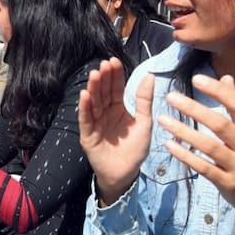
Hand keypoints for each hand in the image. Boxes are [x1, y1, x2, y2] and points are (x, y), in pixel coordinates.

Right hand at [78, 58, 153, 202]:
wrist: (125, 173)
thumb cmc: (135, 149)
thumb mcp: (144, 122)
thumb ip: (144, 100)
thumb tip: (150, 76)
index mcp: (118, 108)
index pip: (115, 88)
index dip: (115, 75)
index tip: (114, 61)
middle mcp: (105, 113)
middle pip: (103, 92)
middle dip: (103, 78)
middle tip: (104, 65)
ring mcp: (95, 123)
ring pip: (93, 103)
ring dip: (92, 89)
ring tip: (94, 75)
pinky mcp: (88, 135)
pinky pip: (85, 119)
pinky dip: (84, 107)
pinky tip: (84, 95)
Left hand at [156, 74, 234, 220]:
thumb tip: (227, 78)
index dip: (218, 91)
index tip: (196, 78)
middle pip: (220, 124)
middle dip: (194, 109)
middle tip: (170, 96)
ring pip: (209, 146)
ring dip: (184, 131)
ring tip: (163, 119)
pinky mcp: (226, 182)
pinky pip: (203, 167)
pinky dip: (185, 155)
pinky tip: (169, 145)